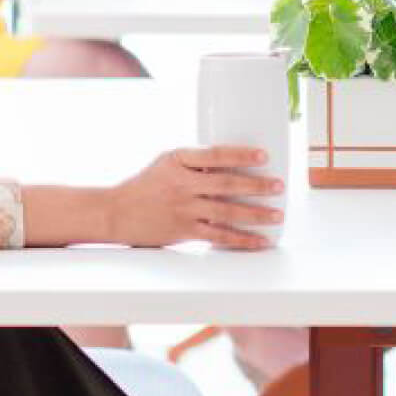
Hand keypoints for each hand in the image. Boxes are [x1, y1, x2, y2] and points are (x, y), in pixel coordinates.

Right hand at [106, 147, 287, 250]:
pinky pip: (219, 235)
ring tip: (276, 215)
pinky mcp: (184, 231)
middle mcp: (182, 184)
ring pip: (226, 211)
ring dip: (255, 214)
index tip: (263, 156)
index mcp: (178, 161)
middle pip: (226, 184)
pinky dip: (241, 239)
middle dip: (256, 186)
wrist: (115, 212)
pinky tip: (258, 240)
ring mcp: (183, 209)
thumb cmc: (144, 186)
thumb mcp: (166, 163)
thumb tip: (232, 164)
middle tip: (279, 186)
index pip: (215, 155)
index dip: (241, 155)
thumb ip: (195, 163)